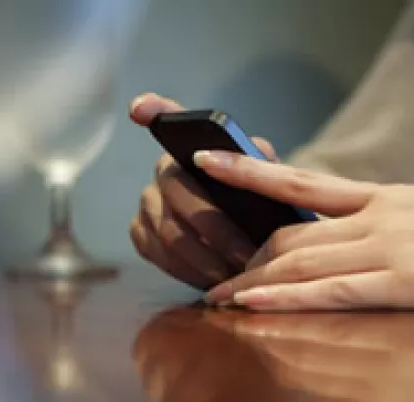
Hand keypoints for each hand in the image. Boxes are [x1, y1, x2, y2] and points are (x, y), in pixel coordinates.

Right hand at [128, 92, 279, 289]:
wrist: (255, 234)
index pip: (168, 118)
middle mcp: (163, 170)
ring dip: (208, 259)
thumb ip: (265, 166)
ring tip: (240, 275)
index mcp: (195, 147)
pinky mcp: (141, 235)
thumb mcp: (273, 180)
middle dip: (219, 232)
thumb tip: (257, 155)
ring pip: (171, 235)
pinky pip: (162, 257)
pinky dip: (191, 272)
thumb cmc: (263, 203)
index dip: (153, 109)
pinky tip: (216, 281)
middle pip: (181, 199)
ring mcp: (147, 203)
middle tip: (249, 256)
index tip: (141, 108)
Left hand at [192, 151, 413, 309]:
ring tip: (219, 298)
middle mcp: (375, 217)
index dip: (250, 176)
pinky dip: (288, 297)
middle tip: (213, 277)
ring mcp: (388, 248)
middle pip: (291, 234)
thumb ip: (388, 218)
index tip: (211, 168)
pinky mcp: (407, 283)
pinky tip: (256, 303)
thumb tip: (354, 237)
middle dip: (247, 257)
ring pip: (303, 261)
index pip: (300, 185)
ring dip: (255, 281)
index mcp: (382, 197)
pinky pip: (334, 291)